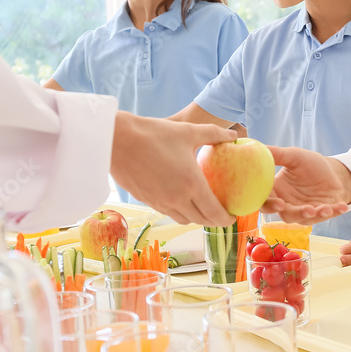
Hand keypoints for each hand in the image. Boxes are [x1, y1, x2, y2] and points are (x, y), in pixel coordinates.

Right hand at [109, 112, 236, 225]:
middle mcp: (177, 199)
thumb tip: (233, 135)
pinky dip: (179, 210)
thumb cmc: (154, 134)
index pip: (214, 213)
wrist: (117, 140)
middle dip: (213, 220)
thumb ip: (214, 134)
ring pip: (183, 219)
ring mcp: (160, 203)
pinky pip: (168, 212)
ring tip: (202, 207)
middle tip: (221, 213)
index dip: (226, 219)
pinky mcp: (146, 201)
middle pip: (200, 220)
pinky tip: (180, 198)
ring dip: (195, 217)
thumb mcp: (188, 131)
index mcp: (191, 185)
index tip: (233, 216)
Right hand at [261, 146, 350, 223]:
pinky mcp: (322, 213)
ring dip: (314, 214)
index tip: (278, 203)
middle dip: (295, 213)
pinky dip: (335, 211)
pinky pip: (327, 215)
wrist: (332, 171)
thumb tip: (257, 147)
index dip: (269, 205)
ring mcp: (305, 211)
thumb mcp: (294, 156)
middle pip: (286, 215)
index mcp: (277, 191)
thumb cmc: (309, 165)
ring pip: (306, 218)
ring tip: (323, 208)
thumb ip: (277, 155)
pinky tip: (343, 206)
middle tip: (305, 209)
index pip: (266, 202)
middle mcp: (288, 205)